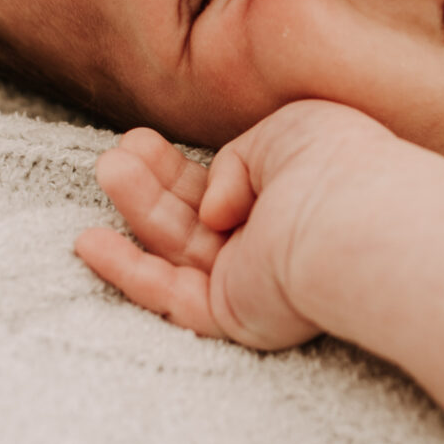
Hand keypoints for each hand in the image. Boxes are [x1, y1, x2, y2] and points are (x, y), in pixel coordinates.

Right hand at [75, 100, 401, 349]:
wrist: (354, 219)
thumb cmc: (335, 164)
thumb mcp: (285, 130)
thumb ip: (236, 159)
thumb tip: (213, 210)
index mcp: (288, 197)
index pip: (222, 186)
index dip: (180, 167)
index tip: (141, 140)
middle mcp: (269, 242)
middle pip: (192, 218)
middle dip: (152, 185)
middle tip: (116, 154)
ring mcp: (250, 281)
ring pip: (176, 251)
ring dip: (137, 211)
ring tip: (107, 170)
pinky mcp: (233, 314)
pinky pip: (169, 297)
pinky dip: (127, 272)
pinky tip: (89, 243)